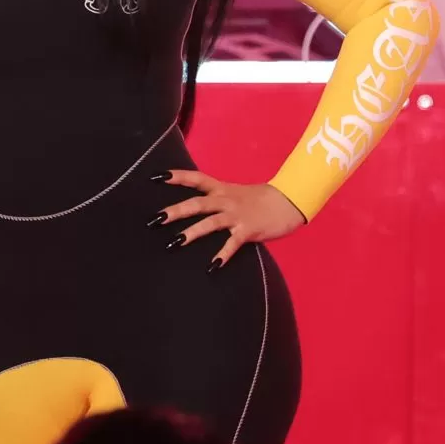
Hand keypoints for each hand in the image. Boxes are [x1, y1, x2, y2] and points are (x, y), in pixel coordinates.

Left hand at [153, 172, 305, 267]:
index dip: (177, 177)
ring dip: (191, 233)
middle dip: (175, 211)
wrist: (289, 201)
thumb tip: (195, 208)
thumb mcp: (235, 194)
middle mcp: (226, 200)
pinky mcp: (248, 230)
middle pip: (197, 203)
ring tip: (173, 243)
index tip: (156, 177)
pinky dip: (222, 255)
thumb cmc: (260, 200)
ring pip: (210, 222)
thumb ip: (216, 199)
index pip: (196, 178)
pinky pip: (232, 243)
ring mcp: (237, 215)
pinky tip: (212, 266)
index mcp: (222, 189)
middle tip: (154, 220)